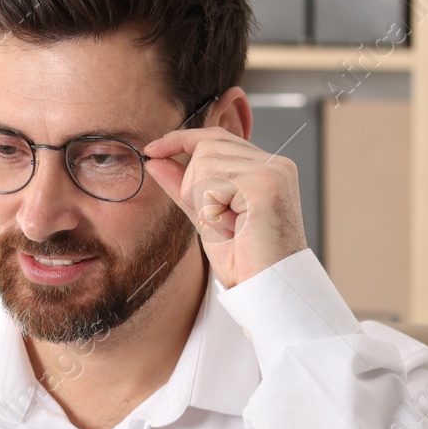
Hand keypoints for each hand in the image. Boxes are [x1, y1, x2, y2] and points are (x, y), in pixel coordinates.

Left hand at [142, 124, 308, 288]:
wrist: (268, 290)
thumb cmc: (245, 261)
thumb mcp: (206, 216)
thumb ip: (183, 186)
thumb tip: (155, 160)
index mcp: (266, 168)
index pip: (216, 137)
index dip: (180, 139)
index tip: (152, 150)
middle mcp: (275, 164)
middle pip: (206, 147)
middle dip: (194, 185)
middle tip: (216, 220)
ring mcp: (273, 171)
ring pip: (205, 163)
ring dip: (204, 201)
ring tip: (228, 226)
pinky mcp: (265, 185)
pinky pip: (212, 182)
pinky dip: (211, 209)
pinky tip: (232, 227)